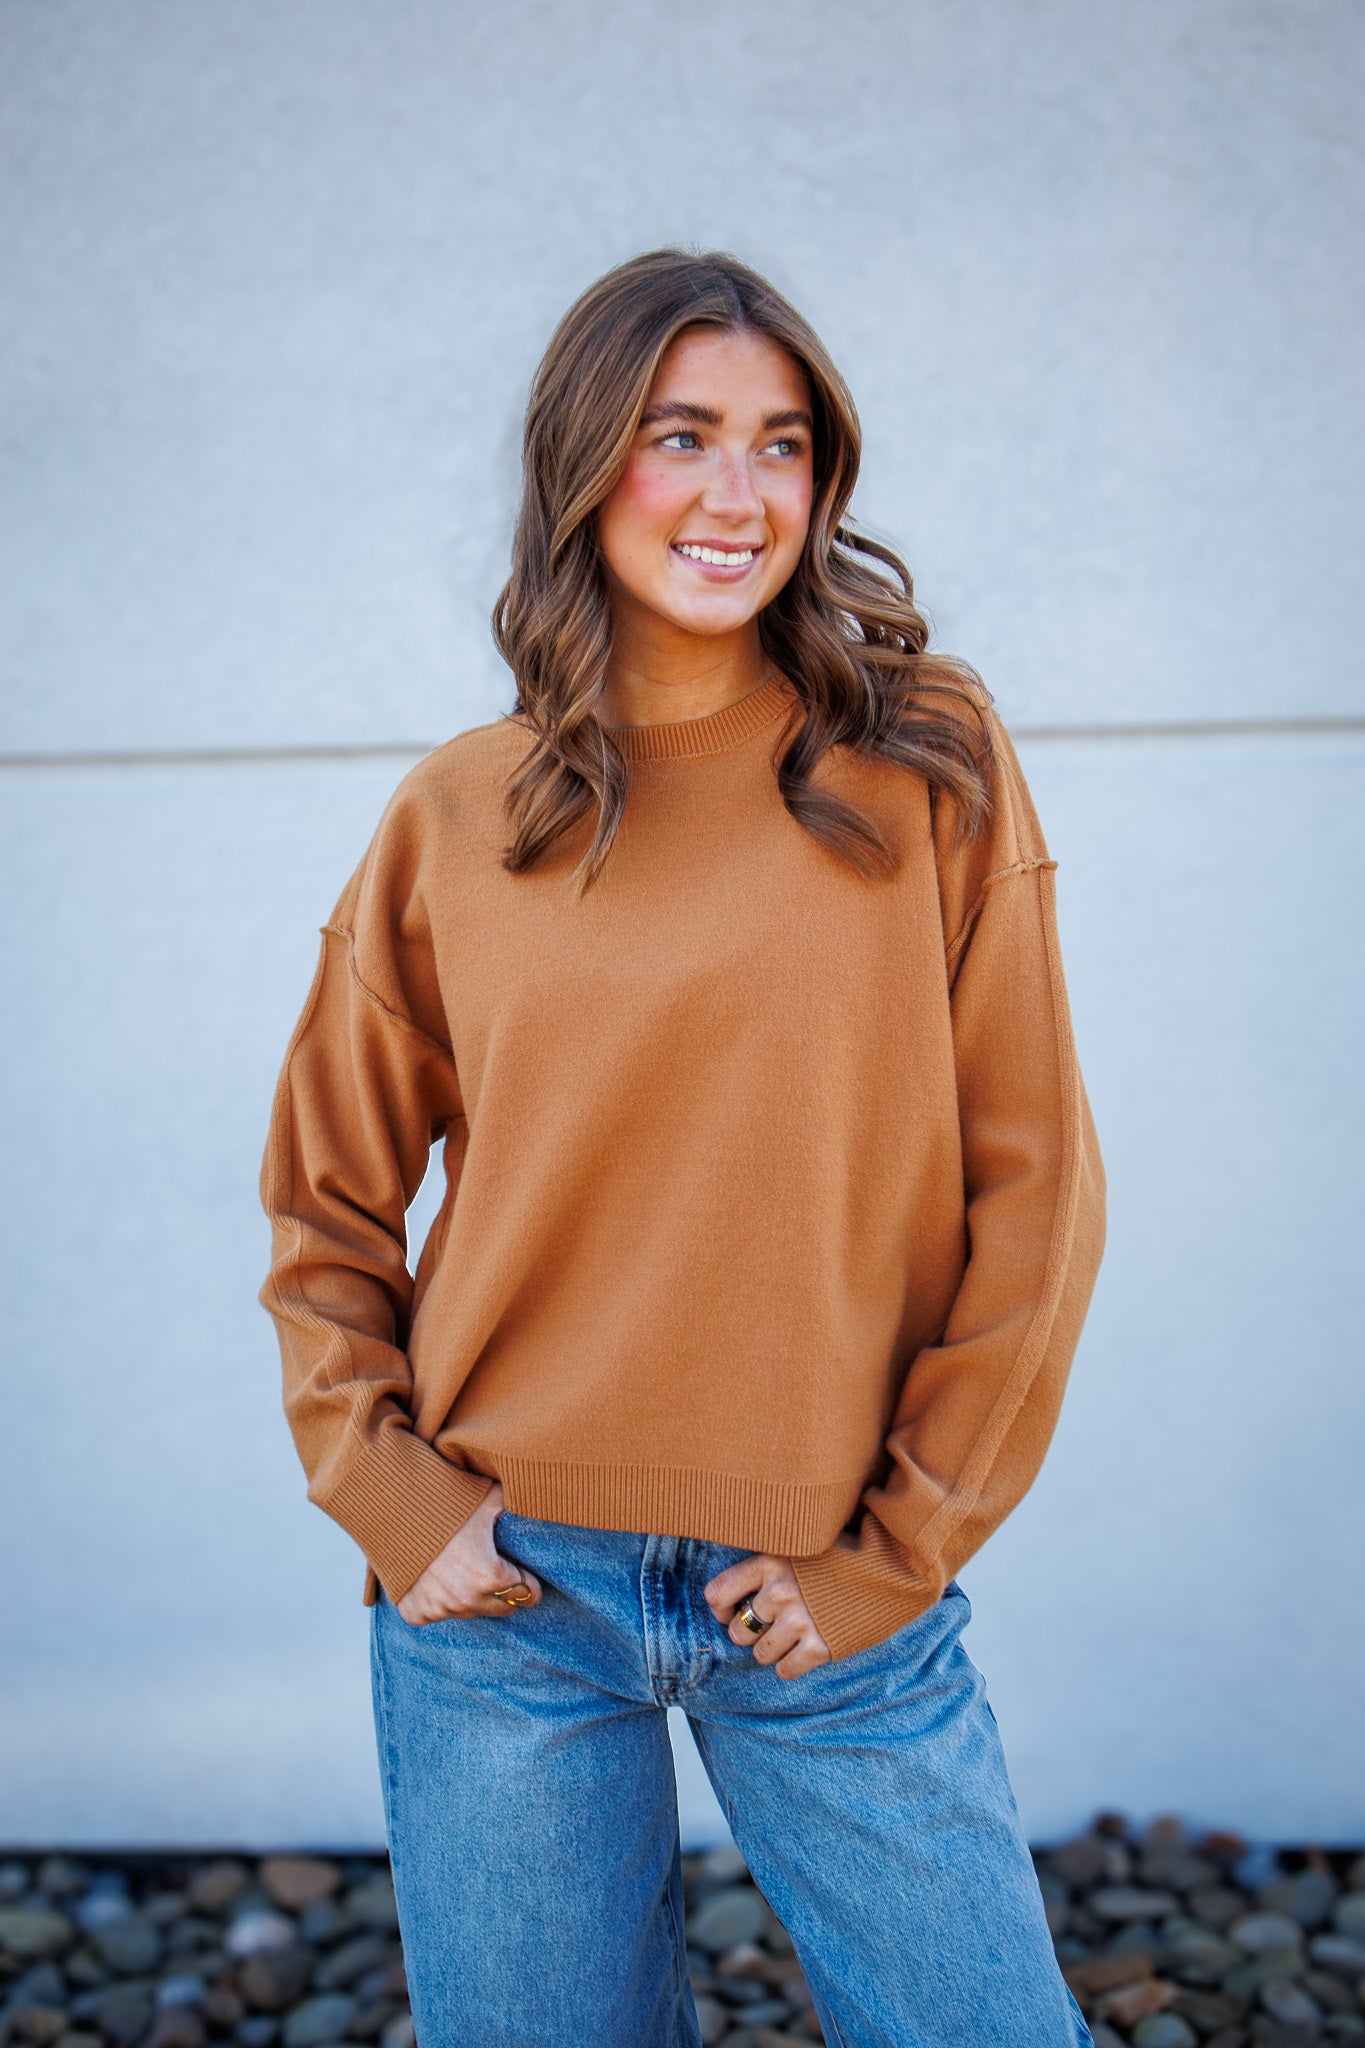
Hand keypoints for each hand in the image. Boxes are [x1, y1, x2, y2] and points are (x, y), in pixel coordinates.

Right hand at [396, 1482, 541, 1624]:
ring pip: (471, 1612)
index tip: (525, 1572)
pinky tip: (437, 1577)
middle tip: (496, 1570)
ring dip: (473, 1597)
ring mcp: (440, 1609)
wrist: (394, 1510)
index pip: (528, 1593)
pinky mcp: (416, 1613)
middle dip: (504, 1591)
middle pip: (503, 1608)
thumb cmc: (446, 1504)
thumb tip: (538, 1498)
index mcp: (492, 1577)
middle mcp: (467, 1600)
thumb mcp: (489, 1499)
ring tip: (464, 1570)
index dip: (530, 1581)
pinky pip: (438, 1614)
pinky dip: (441, 1600)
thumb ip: (516, 1507)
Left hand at [703, 1552, 830, 1678]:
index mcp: (769, 1562)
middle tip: (772, 1625)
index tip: (732, 1613)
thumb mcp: (796, 1549)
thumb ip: (764, 1569)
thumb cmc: (837, 1557)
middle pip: (738, 1631)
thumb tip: (728, 1604)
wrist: (887, 1568)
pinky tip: (805, 1648)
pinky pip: (785, 1670)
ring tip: (793, 1634)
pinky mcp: (819, 1646)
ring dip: (773, 1649)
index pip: (717, 1594)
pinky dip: (792, 1665)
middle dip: (751, 1632)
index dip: (721, 1609)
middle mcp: (780, 1592)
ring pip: (760, 1654)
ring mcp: (800, 1621)